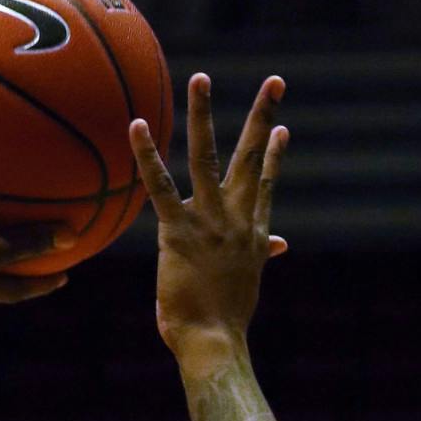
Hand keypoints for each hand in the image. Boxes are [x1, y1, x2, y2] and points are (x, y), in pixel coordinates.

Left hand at [130, 73, 288, 369]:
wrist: (214, 342)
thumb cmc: (224, 323)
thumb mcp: (247, 284)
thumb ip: (260, 256)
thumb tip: (282, 245)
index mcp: (253, 234)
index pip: (266, 185)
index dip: (274, 156)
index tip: (282, 129)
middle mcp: (236, 219)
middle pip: (252, 158)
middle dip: (263, 116)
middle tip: (275, 80)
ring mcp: (209, 221)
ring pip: (207, 156)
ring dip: (204, 114)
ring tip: (202, 78)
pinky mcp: (178, 231)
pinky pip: (159, 185)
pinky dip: (147, 154)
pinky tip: (138, 124)